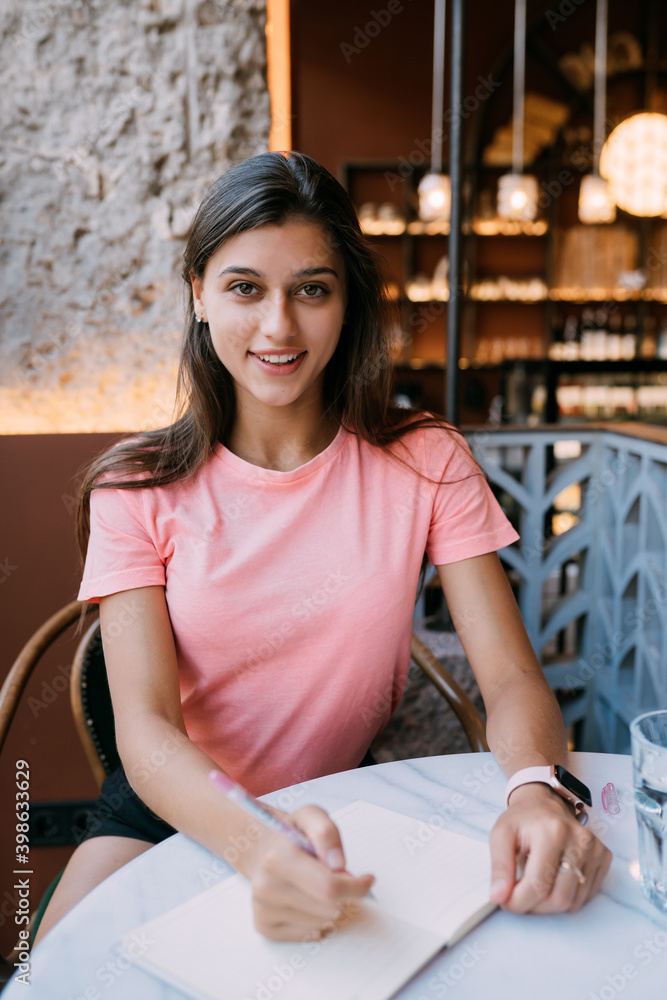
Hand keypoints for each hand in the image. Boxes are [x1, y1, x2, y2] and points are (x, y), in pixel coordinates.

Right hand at [246, 804, 374, 940]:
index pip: (329, 887)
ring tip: (315, 885)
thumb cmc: (291, 835)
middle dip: (343, 893)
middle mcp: (266, 887)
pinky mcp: (265, 928)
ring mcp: (263, 911)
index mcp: (278, 858)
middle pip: (329, 907)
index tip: (367, 880)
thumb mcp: (311, 817)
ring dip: (329, 906)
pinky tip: (306, 900)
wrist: (261, 851)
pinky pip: (309, 934)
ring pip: (322, 922)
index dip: (356, 887)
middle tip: (334, 876)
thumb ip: (327, 833)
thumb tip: (338, 864)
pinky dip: (316, 919)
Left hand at [488, 783, 611, 912]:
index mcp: (553, 832)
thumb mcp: (500, 835)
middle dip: (534, 906)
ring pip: (573, 902)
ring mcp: (595, 850)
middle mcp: (580, 841)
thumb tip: (497, 898)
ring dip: (549, 905)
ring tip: (534, 886)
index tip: (505, 901)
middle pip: (559, 898)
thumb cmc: (522, 820)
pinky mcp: (604, 857)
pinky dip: (566, 897)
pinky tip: (553, 880)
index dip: (518, 901)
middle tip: (519, 895)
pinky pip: (586, 896)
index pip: (538, 885)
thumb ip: (499, 867)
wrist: (544, 803)